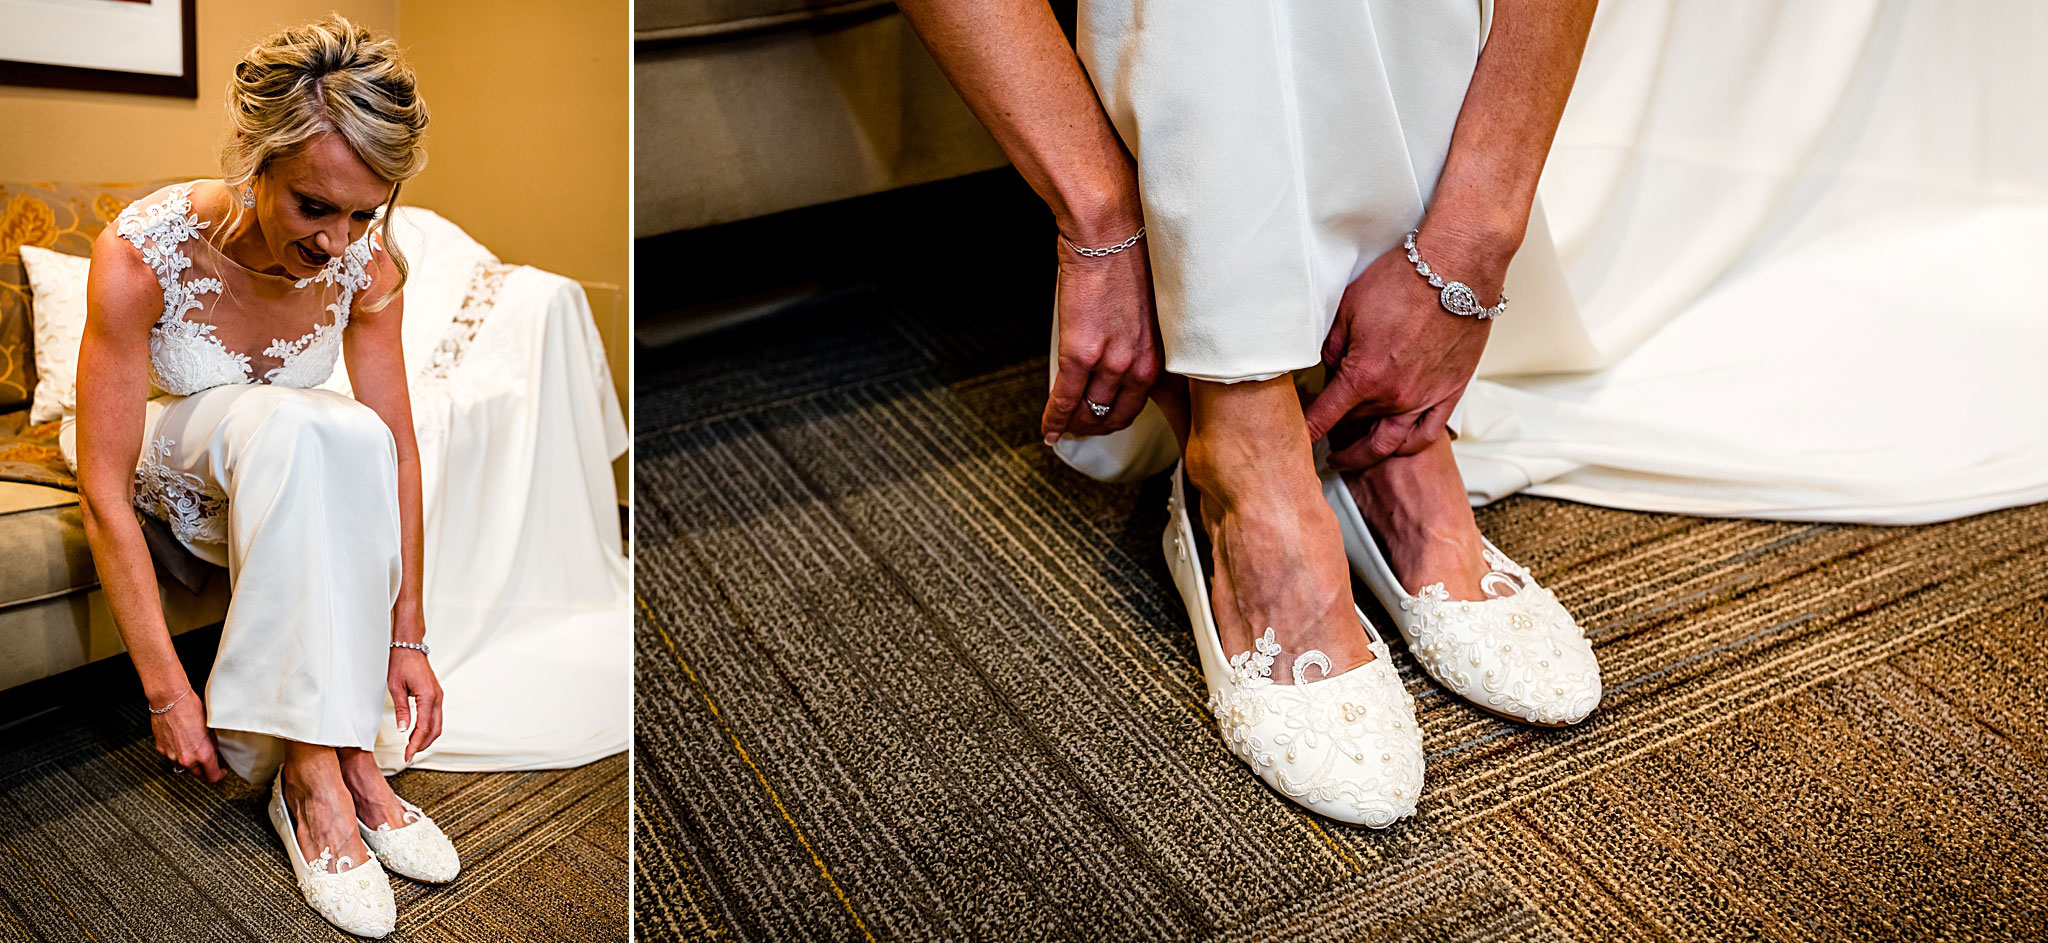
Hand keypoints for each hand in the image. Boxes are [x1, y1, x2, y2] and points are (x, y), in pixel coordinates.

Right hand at [149, 689, 223, 781]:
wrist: (171, 701)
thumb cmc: (192, 710)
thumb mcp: (210, 729)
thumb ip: (211, 745)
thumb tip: (213, 752)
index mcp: (203, 754)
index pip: (212, 776)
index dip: (218, 774)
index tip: (221, 771)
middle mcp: (186, 759)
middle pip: (197, 773)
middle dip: (203, 768)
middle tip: (208, 759)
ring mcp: (172, 755)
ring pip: (182, 766)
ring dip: (189, 761)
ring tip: (192, 747)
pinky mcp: (161, 749)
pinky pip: (171, 757)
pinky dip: (177, 753)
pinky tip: (180, 741)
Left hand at [388, 644, 442, 763]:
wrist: (409, 646)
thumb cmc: (401, 662)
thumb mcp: (395, 687)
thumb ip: (401, 710)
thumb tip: (403, 729)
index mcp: (428, 696)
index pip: (423, 727)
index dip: (415, 744)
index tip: (407, 755)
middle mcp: (437, 697)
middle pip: (435, 729)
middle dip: (422, 744)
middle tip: (409, 754)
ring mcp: (438, 696)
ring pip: (437, 724)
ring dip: (426, 737)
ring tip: (412, 746)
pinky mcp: (435, 695)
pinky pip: (436, 716)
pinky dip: (428, 727)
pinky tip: (417, 732)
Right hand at [1044, 227, 1160, 443]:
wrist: (1108, 232)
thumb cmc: (1128, 255)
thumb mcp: (1148, 307)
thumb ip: (1140, 335)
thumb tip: (1124, 349)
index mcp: (1160, 350)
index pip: (1141, 400)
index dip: (1121, 415)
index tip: (1109, 420)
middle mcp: (1141, 363)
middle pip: (1117, 413)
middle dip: (1098, 425)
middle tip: (1084, 428)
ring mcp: (1110, 362)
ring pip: (1091, 411)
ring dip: (1076, 424)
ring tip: (1065, 427)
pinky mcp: (1080, 354)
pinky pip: (1065, 399)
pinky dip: (1055, 419)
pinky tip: (1049, 429)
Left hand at [1304, 232, 1502, 470]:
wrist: (1455, 268)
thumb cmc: (1405, 281)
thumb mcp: (1348, 309)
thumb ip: (1332, 346)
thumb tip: (1326, 367)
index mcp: (1364, 377)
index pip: (1324, 418)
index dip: (1307, 431)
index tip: (1297, 439)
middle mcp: (1395, 396)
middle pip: (1354, 427)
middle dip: (1334, 431)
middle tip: (1323, 431)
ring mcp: (1424, 398)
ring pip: (1389, 443)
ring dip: (1366, 455)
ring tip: (1351, 456)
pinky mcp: (1449, 393)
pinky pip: (1427, 435)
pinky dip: (1407, 446)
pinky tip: (1395, 446)